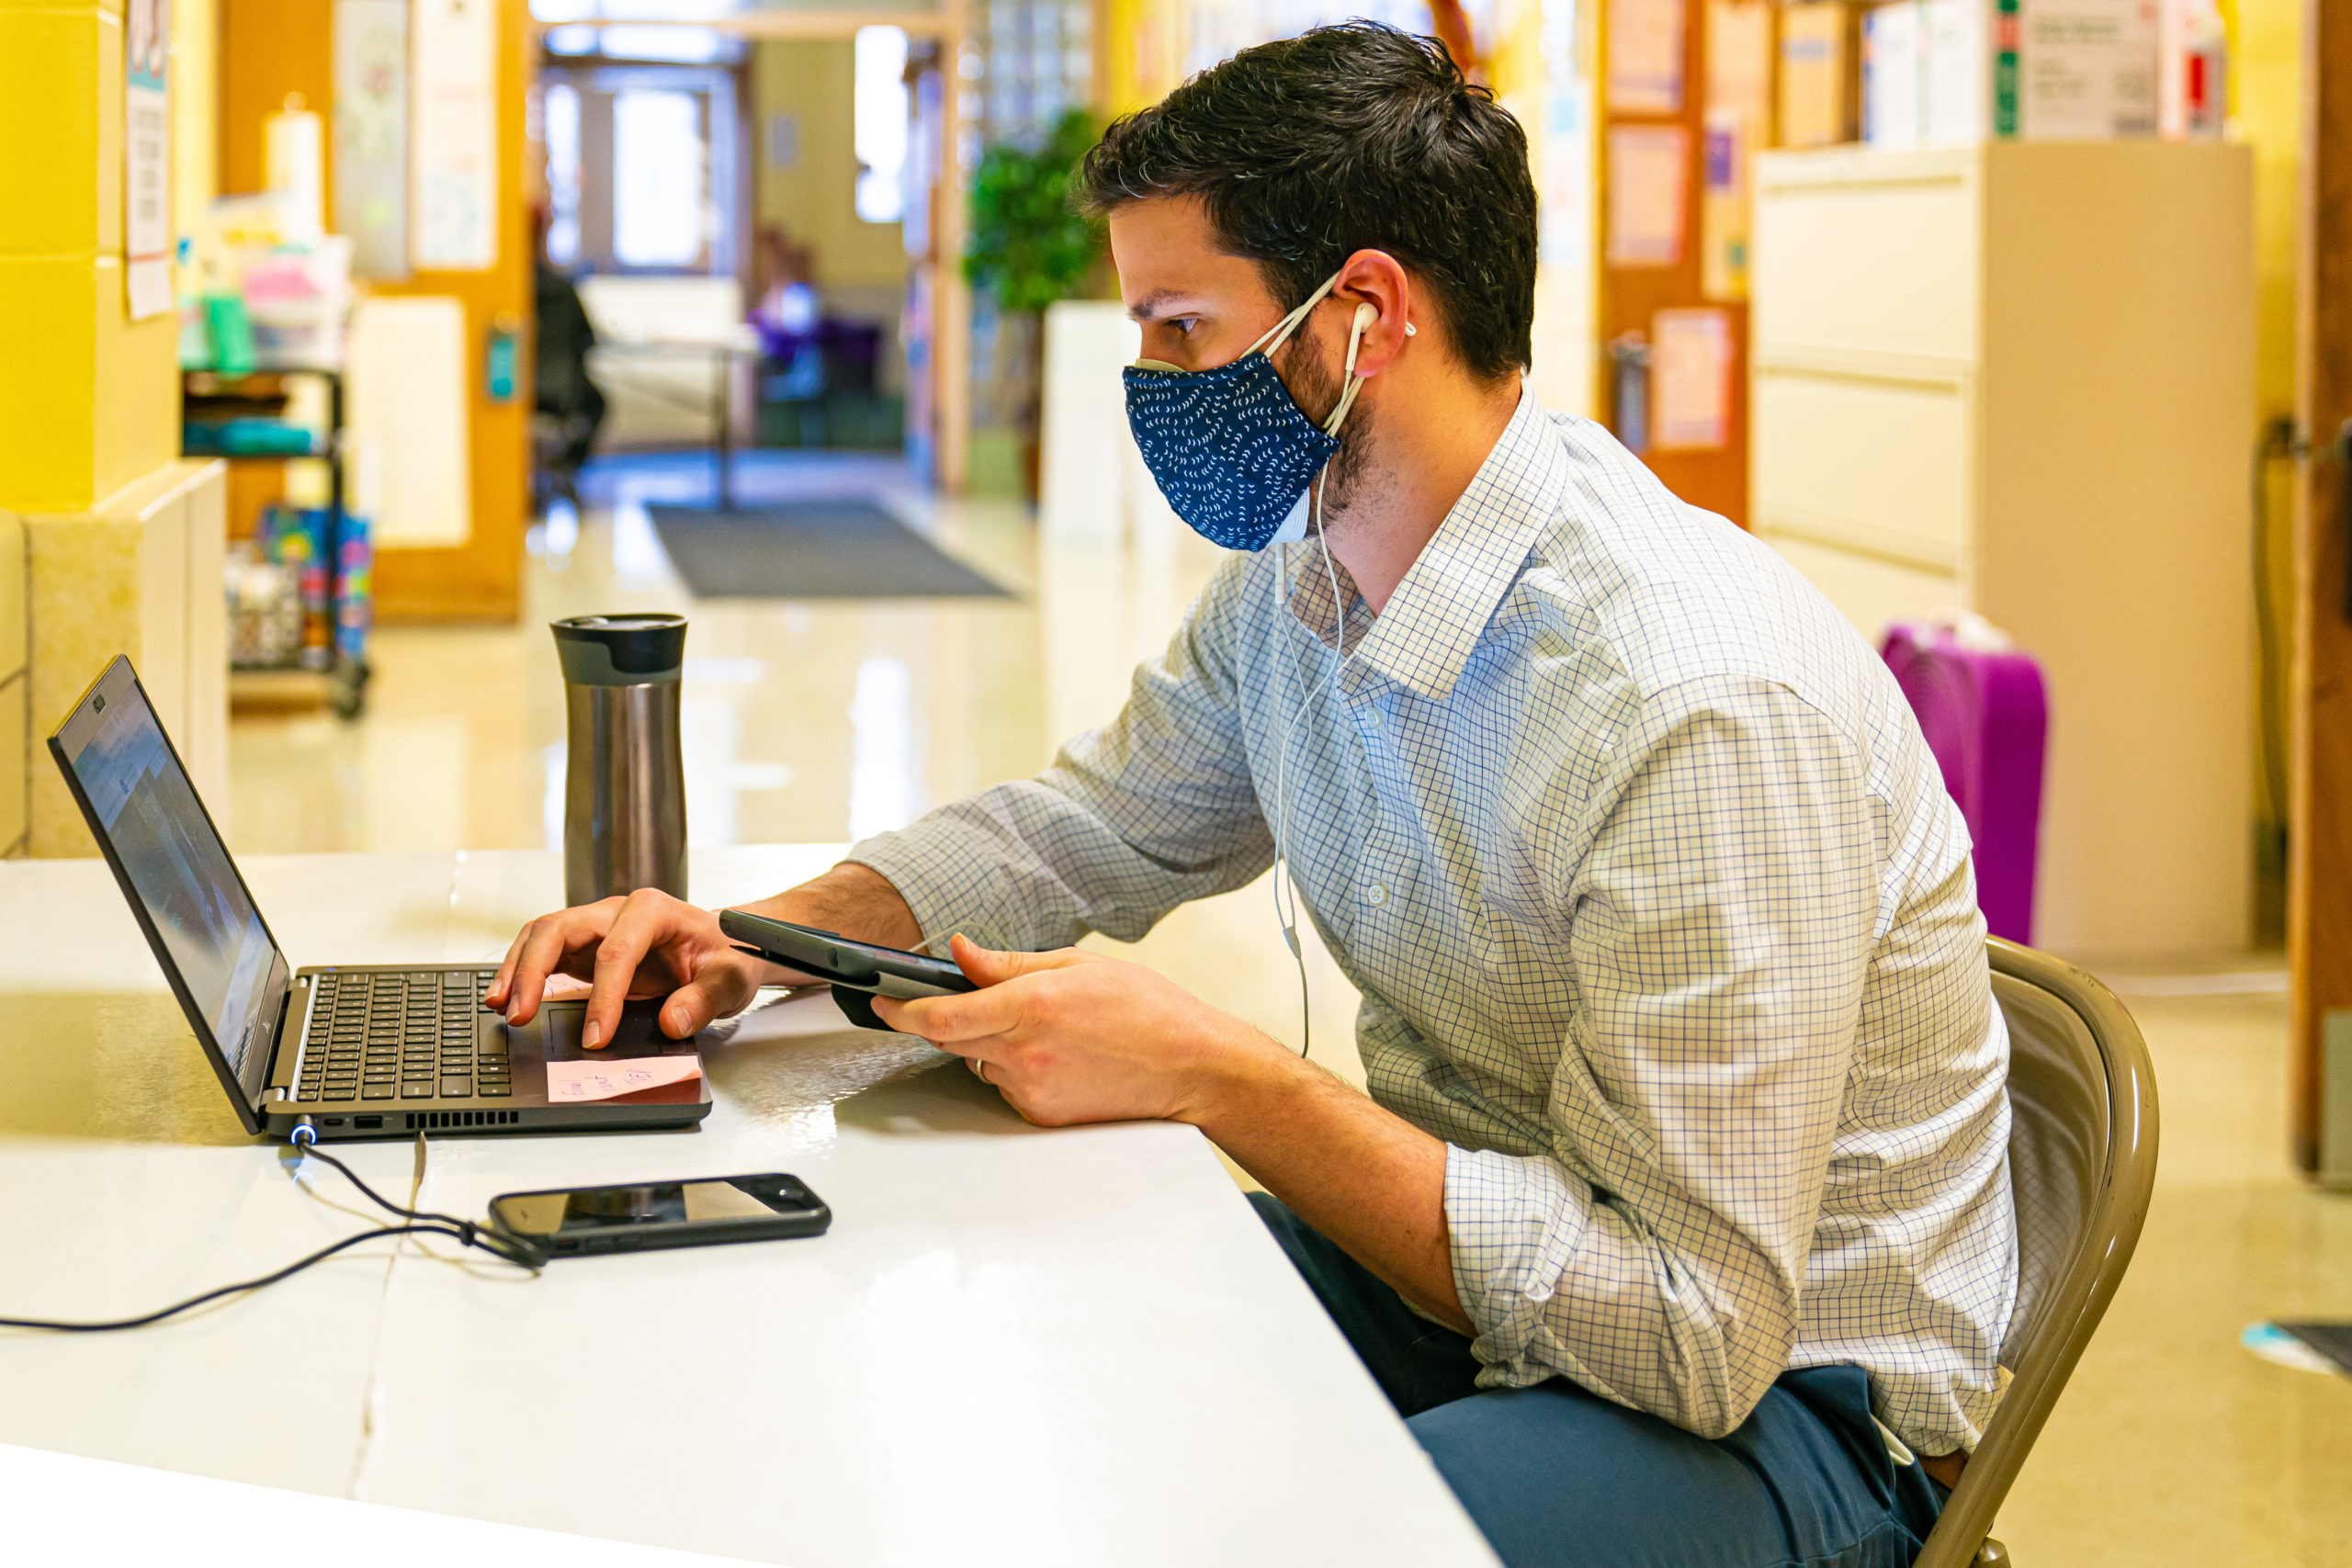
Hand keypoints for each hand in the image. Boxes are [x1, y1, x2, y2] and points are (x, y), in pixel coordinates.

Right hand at [487, 888, 764, 1046]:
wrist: (727, 946)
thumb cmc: (727, 955)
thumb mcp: (731, 978)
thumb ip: (704, 1000)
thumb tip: (672, 1022)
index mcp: (654, 911)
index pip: (617, 951)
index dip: (603, 996)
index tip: (595, 1036)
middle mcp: (618, 911)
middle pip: (562, 928)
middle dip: (535, 970)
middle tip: (521, 1014)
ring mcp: (598, 926)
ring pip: (544, 935)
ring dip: (518, 968)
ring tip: (501, 1005)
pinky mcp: (585, 946)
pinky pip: (545, 951)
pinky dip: (522, 971)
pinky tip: (508, 996)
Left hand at [871, 935, 1289, 1126]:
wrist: (1192, 1067)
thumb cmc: (1148, 1010)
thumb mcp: (1077, 964)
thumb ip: (1008, 962)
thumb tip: (960, 952)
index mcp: (1031, 1005)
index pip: (941, 1015)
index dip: (900, 1008)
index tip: (881, 998)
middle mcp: (1025, 1053)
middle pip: (950, 1039)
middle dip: (947, 1018)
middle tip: (969, 1000)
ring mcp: (1031, 1089)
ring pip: (976, 1062)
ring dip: (985, 1043)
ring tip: (1040, 1026)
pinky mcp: (1041, 1114)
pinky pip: (1003, 1086)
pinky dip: (1011, 1067)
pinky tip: (1054, 1054)